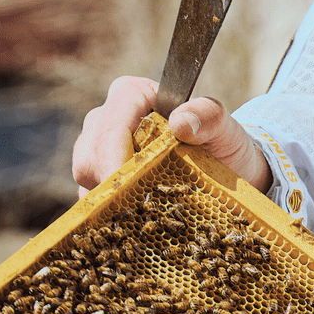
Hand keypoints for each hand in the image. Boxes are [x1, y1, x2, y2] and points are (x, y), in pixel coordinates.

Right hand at [72, 76, 271, 195]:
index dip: (113, 157)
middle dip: (111, 182)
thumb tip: (180, 122)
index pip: (111, 124)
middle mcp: (106, 118)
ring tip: (142, 211)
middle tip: (137, 206)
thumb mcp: (224, 128)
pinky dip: (109, 209)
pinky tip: (133, 218)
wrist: (228, 171)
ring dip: (110, 198)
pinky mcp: (98, 175)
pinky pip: (90, 194)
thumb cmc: (223, 144)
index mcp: (131, 95)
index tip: (127, 184)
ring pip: (85, 175)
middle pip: (90, 152)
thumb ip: (208, 116)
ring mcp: (97, 148)